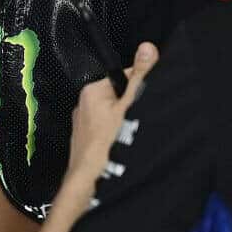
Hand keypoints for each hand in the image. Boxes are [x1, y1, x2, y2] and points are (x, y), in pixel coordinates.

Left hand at [41, 42, 159, 231]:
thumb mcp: (129, 107)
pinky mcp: (85, 142)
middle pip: (119, 96)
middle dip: (132, 107)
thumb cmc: (107, 145)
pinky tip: (122, 149)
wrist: (89, 184)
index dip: (140, 87)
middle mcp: (83, 104)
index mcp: (92, 90)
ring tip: (131, 137)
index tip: (147, 100)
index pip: (124, 76)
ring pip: (113, 116)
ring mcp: (83, 125)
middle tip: (140, 122)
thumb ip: (140, 78)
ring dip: (125, 124)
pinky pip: (106, 132)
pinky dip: (116, 138)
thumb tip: (147, 47)